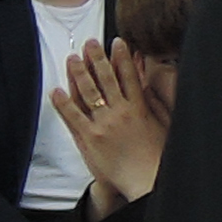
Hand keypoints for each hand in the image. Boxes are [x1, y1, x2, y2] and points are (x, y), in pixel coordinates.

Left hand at [54, 39, 168, 210]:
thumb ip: (155, 103)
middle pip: (107, 79)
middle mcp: (121, 112)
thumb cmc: (158, 155)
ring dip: (79, 73)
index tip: (117, 42)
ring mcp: (104, 124)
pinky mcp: (90, 138)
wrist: (146, 178)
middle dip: (98, 58)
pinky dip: (63, 103)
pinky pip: (73, 116)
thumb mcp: (164, 124)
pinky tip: (56, 90)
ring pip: (89, 92)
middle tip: (90, 42)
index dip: (123, 58)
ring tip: (72, 58)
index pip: (129, 76)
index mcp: (139, 108)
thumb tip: (149, 85)